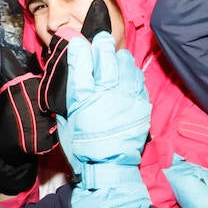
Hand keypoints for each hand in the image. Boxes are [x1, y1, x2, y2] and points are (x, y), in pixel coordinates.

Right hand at [58, 32, 152, 207]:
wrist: (109, 168)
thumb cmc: (82, 147)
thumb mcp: (67, 122)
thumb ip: (70, 96)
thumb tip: (73, 76)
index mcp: (83, 101)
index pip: (80, 65)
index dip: (79, 49)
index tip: (77, 39)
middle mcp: (105, 96)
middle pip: (105, 61)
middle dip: (102, 46)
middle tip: (101, 39)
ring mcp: (126, 100)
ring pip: (125, 67)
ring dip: (119, 58)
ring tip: (115, 55)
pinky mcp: (140, 106)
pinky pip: (138, 81)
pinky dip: (132, 72)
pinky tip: (128, 70)